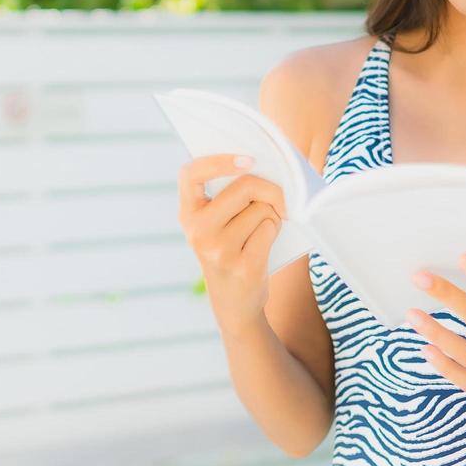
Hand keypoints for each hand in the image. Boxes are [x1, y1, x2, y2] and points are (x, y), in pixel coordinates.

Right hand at [176, 153, 286, 335]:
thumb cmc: (230, 252)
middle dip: (269, 190)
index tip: (248, 160)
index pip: (191, 174)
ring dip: (272, 216)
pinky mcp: (243, 266)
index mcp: (188, 215)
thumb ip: (226, 196)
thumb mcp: (215, 225)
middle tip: (277, 200)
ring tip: (259, 233)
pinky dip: (275, 232)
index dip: (219, 161)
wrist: (234, 305)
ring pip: (263, 209)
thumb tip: (263, 167)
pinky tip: (263, 246)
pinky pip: (271, 229)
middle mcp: (198, 232)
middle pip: (245, 187)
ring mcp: (219, 251)